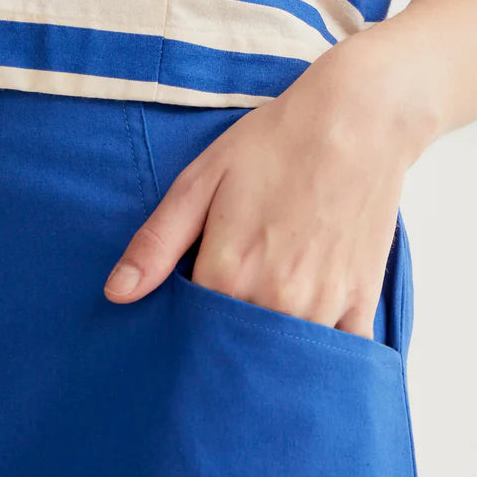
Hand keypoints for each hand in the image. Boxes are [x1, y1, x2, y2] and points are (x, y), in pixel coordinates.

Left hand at [103, 30, 433, 338]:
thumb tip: (115, 294)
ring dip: (271, 355)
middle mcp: (276, 298)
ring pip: (286, 358)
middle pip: (240, 351)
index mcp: (229, 272)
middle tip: (224, 330)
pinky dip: (321, 357)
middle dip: (227, 349)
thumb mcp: (201, 180)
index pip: (194, 333)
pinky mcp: (362, 298)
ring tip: (262, 331)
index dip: (185, 329)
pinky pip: (341, 354)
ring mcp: (324, 303)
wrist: (357, 119)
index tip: (184, 324)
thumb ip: (157, 242)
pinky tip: (308, 346)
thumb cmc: (275, 143)